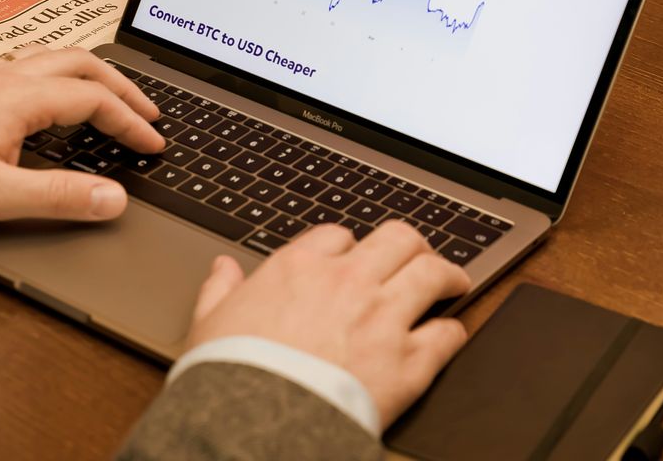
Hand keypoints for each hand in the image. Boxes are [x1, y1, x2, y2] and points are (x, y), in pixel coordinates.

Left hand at [0, 44, 162, 227]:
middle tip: (147, 111)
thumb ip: (59, 198)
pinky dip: (54, 74)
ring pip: (52, 56)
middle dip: (121, 86)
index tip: (153, 143)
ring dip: (89, 73)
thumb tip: (113, 199)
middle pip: (81, 63)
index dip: (131, 121)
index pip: (95, 99)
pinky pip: (24, 64)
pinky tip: (46, 95)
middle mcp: (5, 77)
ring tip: (109, 95)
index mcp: (20, 98)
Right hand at [187, 221, 471, 425]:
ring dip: (447, 275)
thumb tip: (222, 268)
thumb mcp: (209, 324)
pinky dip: (452, 332)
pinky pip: (446, 335)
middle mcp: (348, 283)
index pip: (339, 236)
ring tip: (453, 282)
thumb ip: (220, 290)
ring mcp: (383, 320)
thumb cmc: (230, 377)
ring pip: (433, 274)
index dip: (350, 246)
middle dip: (412, 245)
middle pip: (398, 239)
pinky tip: (450, 334)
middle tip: (418, 256)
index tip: (354, 258)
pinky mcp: (408, 363)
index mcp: (299, 268)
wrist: (256, 425)